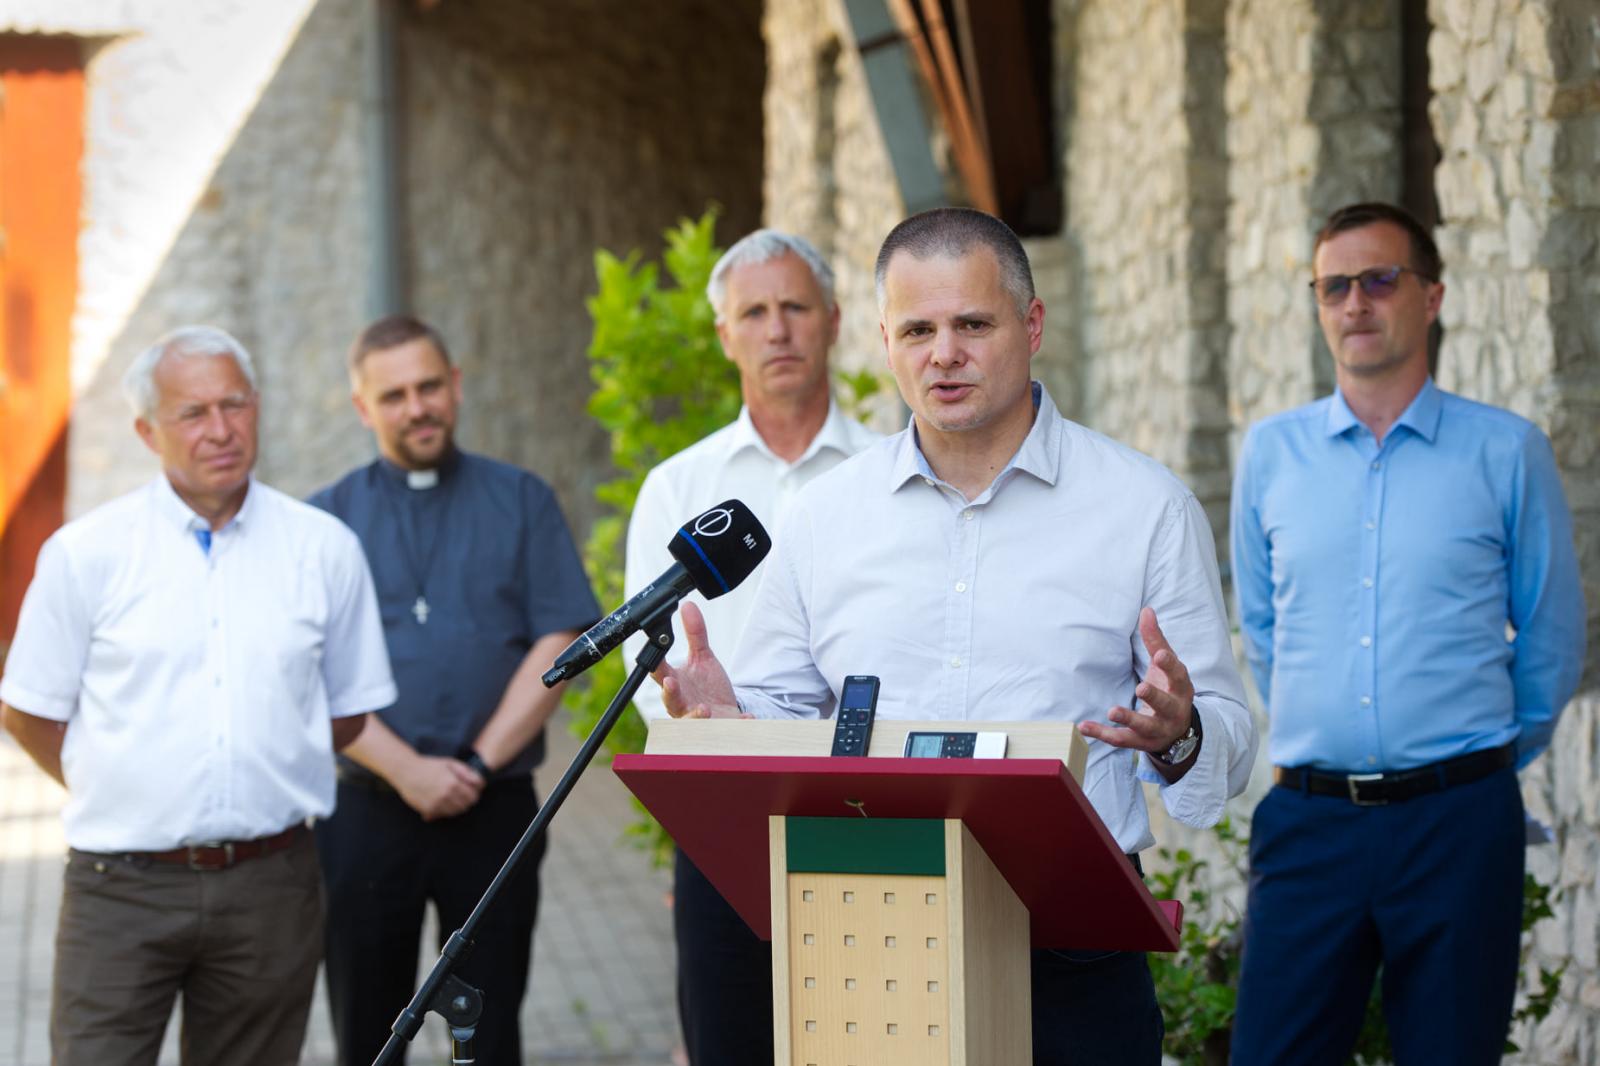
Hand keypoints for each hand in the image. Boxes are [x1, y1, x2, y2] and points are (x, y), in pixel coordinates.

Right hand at [396, 754, 484, 820]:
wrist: (406, 772)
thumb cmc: (428, 765)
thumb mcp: (450, 763)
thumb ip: (466, 772)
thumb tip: (480, 783)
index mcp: (453, 783)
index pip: (473, 796)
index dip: (475, 793)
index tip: (473, 790)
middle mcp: (446, 795)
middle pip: (466, 805)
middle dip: (468, 800)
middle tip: (463, 794)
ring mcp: (437, 804)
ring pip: (456, 812)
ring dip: (458, 806)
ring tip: (453, 797)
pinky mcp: (429, 810)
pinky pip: (444, 815)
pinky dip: (446, 811)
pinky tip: (443, 802)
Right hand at [654, 602, 740, 718]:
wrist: (724, 713)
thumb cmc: (706, 687)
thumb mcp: (703, 658)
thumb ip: (695, 634)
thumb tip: (688, 605)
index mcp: (676, 684)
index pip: (660, 674)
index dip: (657, 667)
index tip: (658, 659)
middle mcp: (682, 704)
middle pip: (671, 701)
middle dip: (670, 694)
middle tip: (672, 684)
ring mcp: (698, 720)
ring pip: (691, 722)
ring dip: (696, 716)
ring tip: (704, 709)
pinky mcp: (719, 729)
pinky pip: (726, 729)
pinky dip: (736, 724)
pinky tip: (746, 718)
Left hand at [1079, 607, 1195, 757]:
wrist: (1178, 729)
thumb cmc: (1169, 688)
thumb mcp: (1166, 665)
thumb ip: (1155, 640)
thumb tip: (1146, 610)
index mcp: (1180, 687)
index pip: (1178, 675)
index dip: (1169, 665)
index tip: (1160, 655)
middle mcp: (1173, 710)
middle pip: (1166, 704)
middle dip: (1155, 697)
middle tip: (1141, 688)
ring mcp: (1157, 728)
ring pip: (1145, 726)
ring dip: (1129, 719)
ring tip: (1112, 711)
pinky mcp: (1140, 741)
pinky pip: (1122, 739)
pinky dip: (1103, 734)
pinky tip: (1085, 726)